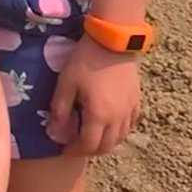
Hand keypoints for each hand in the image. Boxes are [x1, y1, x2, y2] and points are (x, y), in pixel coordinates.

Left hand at [48, 35, 141, 155]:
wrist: (112, 41)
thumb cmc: (86, 61)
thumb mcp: (66, 84)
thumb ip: (60, 111)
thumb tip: (54, 134)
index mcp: (99, 116)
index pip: (87, 145)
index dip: (74, 150)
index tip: (64, 148)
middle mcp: (118, 119)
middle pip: (106, 146)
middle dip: (90, 150)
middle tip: (77, 144)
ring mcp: (130, 110)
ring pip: (120, 138)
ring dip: (106, 142)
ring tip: (92, 135)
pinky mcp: (137, 100)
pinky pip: (130, 125)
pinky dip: (119, 131)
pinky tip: (111, 124)